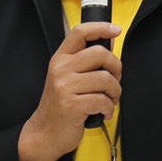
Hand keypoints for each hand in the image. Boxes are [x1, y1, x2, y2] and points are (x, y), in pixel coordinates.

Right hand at [17, 21, 121, 160]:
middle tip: (114, 82)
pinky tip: (103, 113)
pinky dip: (109, 109)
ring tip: (109, 101)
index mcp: (60, 59)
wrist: (44, 133)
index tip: (116, 30)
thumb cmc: (60, 105)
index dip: (101, 27)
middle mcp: (61, 69)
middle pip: (100, 54)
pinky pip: (103, 100)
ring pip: (106, 79)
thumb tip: (109, 42)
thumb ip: (85, 61)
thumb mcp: (66, 78)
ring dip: (115, 93)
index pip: (80, 32)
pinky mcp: (72, 105)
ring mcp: (65, 87)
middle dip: (116, 68)